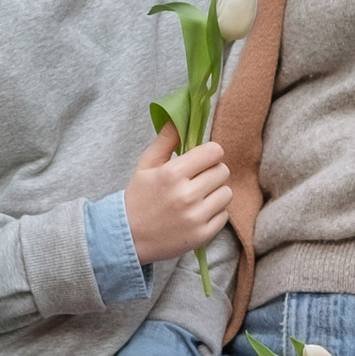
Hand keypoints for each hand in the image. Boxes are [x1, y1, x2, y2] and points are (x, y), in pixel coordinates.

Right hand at [124, 124, 231, 267]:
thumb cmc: (137, 198)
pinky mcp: (202, 235)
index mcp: (173, 173)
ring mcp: (196, 217)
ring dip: (215, 193)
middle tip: (198, 179)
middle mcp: (187, 195)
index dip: (209, 153)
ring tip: (198, 197)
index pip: (214, 152)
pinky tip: (197, 213)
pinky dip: (214, 213)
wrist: (128, 237)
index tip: (202, 159)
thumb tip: (179, 118)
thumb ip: (165, 140)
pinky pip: (224, 215)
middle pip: (222, 171)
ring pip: (226, 193)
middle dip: (212, 172)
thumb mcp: (145, 165)